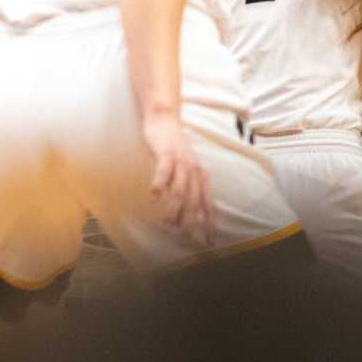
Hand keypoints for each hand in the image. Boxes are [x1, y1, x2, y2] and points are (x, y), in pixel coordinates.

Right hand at [141, 111, 212, 244]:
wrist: (164, 119)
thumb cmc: (172, 147)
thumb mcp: (183, 169)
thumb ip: (185, 187)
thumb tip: (184, 211)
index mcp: (200, 176)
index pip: (207, 204)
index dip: (208, 224)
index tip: (208, 242)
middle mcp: (194, 171)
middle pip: (195, 201)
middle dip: (193, 223)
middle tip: (187, 239)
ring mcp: (180, 162)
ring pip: (180, 190)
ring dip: (174, 209)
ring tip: (168, 224)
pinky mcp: (166, 153)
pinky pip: (164, 170)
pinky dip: (160, 183)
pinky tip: (153, 195)